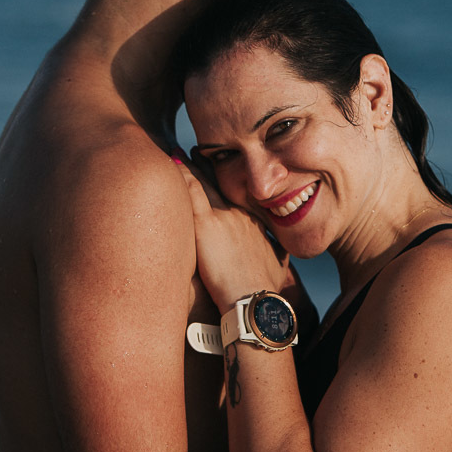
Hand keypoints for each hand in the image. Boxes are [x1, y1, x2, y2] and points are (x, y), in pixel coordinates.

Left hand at [173, 154, 287, 313]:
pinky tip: (171, 160)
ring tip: (179, 152)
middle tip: (198, 152)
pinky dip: (182, 175)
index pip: (238, 197)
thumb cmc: (265, 288)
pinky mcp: (206, 225)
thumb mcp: (278, 267)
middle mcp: (239, 214)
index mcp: (254, 223)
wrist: (255, 300)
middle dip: (210, 168)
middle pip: (220, 186)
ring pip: (204, 184)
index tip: (221, 171)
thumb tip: (280, 259)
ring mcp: (223, 217)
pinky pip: (191, 192)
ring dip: (191, 167)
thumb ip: (277, 257)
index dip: (229, 183)